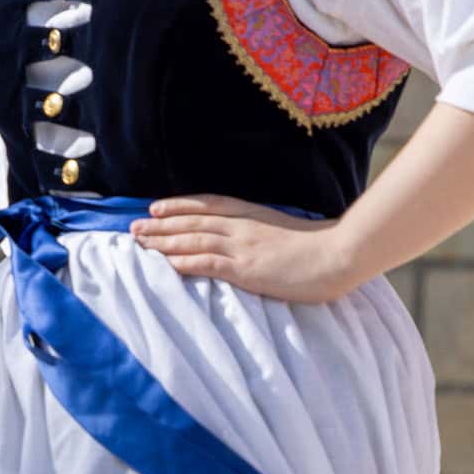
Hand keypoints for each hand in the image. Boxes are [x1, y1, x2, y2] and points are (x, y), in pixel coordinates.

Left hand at [132, 195, 353, 303]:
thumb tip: (251, 239)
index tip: (155, 207)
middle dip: (160, 224)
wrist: (340, 253)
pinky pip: (206, 262)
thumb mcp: (287, 232)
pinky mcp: (245, 268)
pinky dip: (181, 262)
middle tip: (133, 227)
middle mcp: (242, 226)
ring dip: (163, 241)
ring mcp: (242, 246)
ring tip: (139, 243)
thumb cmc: (321, 246)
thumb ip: (264, 232)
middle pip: (192, 222)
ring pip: (192, 240)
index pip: (207, 205)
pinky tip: (163, 263)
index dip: (179, 206)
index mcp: (253, 215)